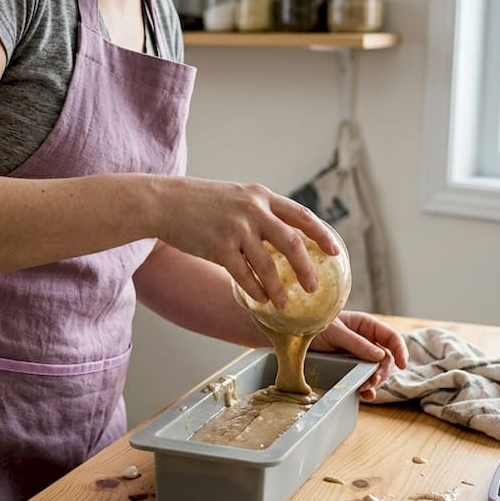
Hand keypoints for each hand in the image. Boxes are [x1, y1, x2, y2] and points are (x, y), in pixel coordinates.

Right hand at [154, 177, 337, 309]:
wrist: (164, 202)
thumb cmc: (200, 202)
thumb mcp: (237, 197)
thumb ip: (259, 211)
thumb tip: (283, 237)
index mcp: (261, 196)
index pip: (301, 215)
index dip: (321, 235)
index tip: (335, 251)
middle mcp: (253, 210)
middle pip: (292, 242)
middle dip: (307, 268)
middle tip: (313, 287)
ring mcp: (236, 229)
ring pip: (268, 266)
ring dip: (279, 289)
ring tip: (285, 304)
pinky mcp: (218, 247)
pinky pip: (244, 276)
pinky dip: (255, 290)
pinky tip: (261, 300)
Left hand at [311, 311, 407, 400]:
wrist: (294, 335)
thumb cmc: (315, 325)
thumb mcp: (335, 331)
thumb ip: (357, 343)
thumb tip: (380, 356)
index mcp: (366, 326)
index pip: (391, 338)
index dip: (400, 350)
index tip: (403, 365)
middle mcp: (366, 342)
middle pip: (386, 359)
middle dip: (382, 372)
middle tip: (372, 381)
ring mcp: (358, 357)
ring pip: (376, 372)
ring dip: (375, 382)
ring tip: (366, 388)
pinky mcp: (349, 370)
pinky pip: (363, 381)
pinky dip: (366, 389)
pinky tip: (365, 395)